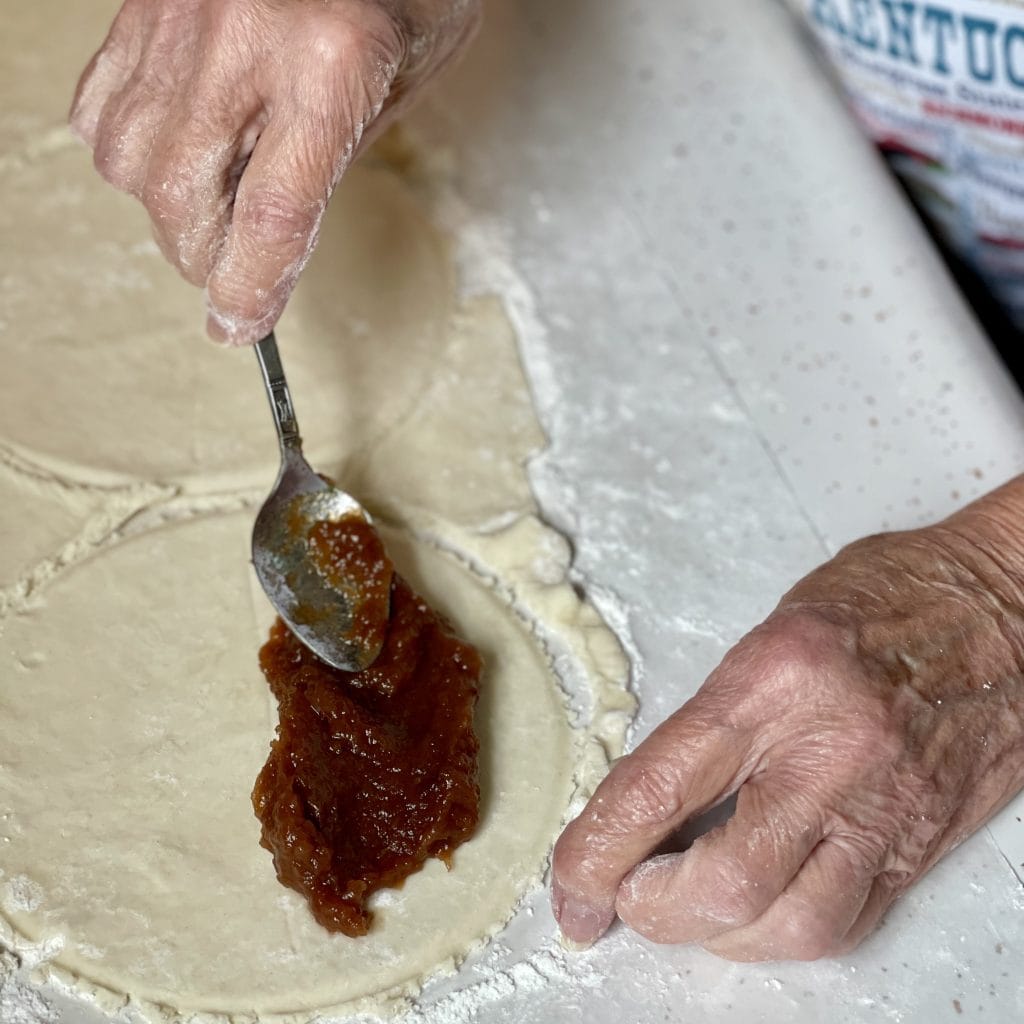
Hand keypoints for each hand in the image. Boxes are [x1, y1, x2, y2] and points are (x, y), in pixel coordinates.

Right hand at [70, 0, 479, 344]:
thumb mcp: (409, 71)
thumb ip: (339, 151)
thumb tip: (271, 234)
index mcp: (331, 59)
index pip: (272, 216)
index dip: (250, 288)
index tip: (240, 327)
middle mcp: (241, 31)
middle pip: (183, 198)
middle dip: (205, 261)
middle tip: (231, 278)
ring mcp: (179, 10)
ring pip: (127, 159)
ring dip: (165, 214)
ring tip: (209, 216)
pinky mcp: (142, 0)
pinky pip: (99, 103)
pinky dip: (125, 152)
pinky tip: (174, 158)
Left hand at [552, 477, 1023, 959]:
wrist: (1003, 607)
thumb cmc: (887, 598)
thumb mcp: (772, 631)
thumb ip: (713, 717)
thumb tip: (650, 795)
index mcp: (777, 677)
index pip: (660, 785)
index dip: (597, 850)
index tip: (570, 881)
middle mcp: (833, 749)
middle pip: (727, 882)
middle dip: (652, 910)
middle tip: (623, 898)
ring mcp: (887, 803)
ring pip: (791, 925)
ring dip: (718, 935)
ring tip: (687, 906)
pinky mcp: (923, 842)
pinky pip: (847, 922)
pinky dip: (783, 931)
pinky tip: (757, 907)